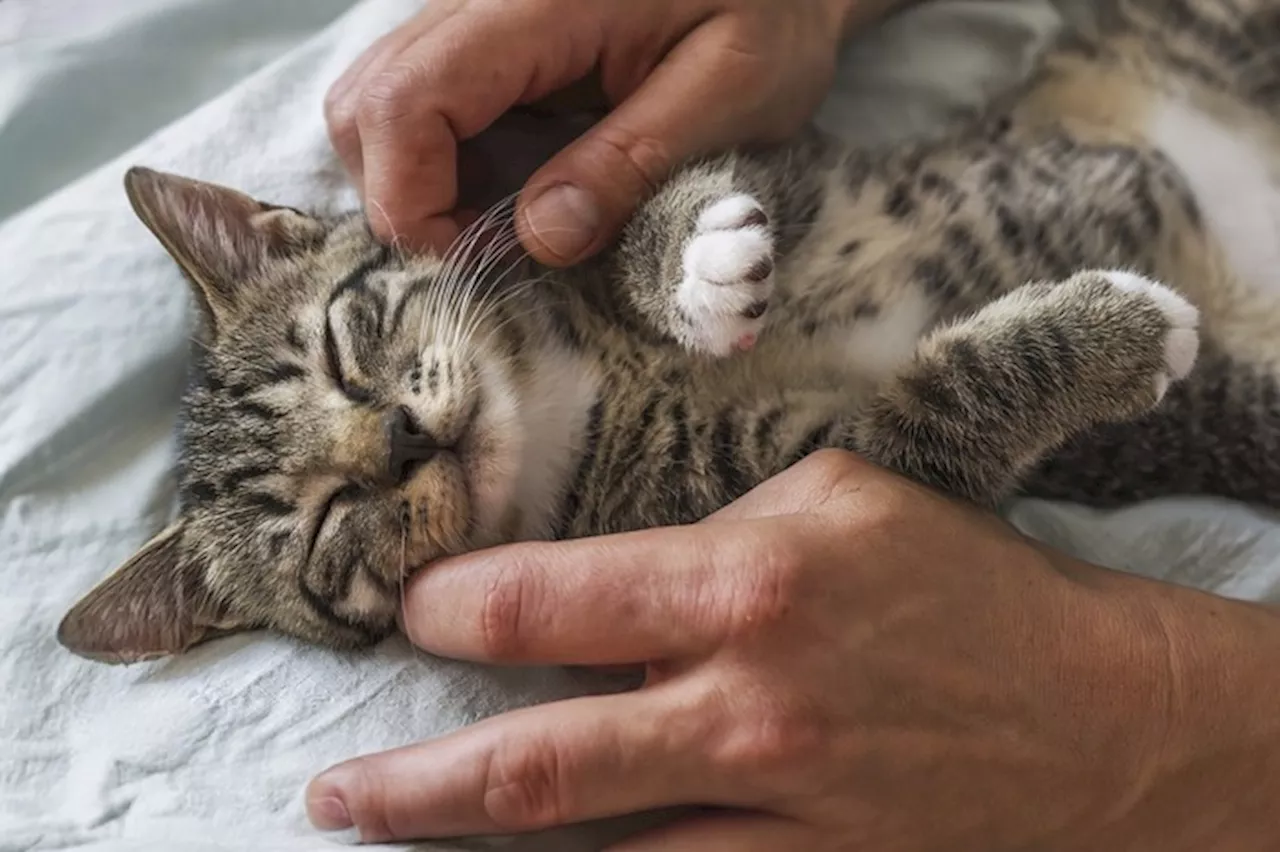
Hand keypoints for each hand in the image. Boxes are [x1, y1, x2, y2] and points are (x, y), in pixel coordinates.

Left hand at [306, 451, 1279, 848]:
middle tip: (338, 791)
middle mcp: (746, 707)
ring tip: (399, 835)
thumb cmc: (964, 586)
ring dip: (480, 848)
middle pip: (538, 761)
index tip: (411, 611)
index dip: (455, 607)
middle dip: (416, 783)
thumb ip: (715, 528)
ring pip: (592, 851)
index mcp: (747, 584)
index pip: (552, 599)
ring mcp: (776, 810)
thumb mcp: (837, 503)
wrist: (1097, 718)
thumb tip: (617, 570)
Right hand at [324, 0, 891, 262]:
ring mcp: (476, 9)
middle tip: (490, 246)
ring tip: (506, 217)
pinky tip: (516, 180)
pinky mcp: (487, 31)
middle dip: (405, 198)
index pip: (407, 102)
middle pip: (366, 103)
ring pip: (379, 101)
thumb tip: (537, 240)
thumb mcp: (729, 93)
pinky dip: (446, 158)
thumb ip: (630, 163)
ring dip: (421, 180)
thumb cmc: (772, 15)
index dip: (414, 201)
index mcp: (538, 3)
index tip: (480, 259)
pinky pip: (422, 97)